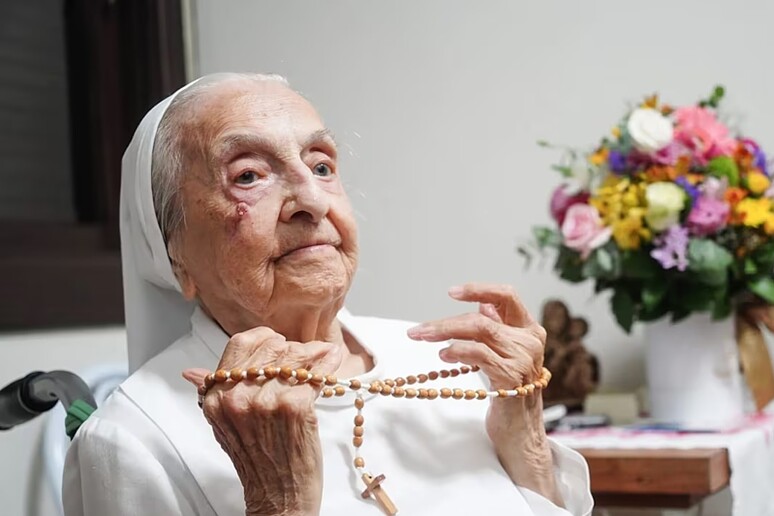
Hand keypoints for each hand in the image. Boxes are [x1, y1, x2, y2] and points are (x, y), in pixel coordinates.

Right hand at [183, 327, 342, 515]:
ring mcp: (265, 401)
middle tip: (304, 355)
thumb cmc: (257, 461)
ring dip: (312, 355)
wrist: (278, 497)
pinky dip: (328, 365)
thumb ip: (213, 393)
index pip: (240, 344)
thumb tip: (191, 372)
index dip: (264, 340)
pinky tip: (331, 362)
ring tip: (321, 358)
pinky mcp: (294, 407)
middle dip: (292, 348)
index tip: (278, 344)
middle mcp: (236, 397)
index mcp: (216, 397)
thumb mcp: (224, 425)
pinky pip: (315, 373)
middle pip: (270, 347)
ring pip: (294, 358)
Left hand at [406, 283, 545, 389]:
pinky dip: (457, 350)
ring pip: (479, 331)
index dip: (479, 289)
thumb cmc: (508, 391)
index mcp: (529, 329)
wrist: (521, 431)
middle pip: (483, 318)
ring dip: (445, 332)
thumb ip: (497, 328)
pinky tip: (444, 355)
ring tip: (423, 338)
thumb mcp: (504, 354)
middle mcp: (530, 341)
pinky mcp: (512, 377)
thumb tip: (481, 304)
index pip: (508, 296)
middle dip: (445, 322)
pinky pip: (479, 354)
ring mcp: (523, 359)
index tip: (451, 292)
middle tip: (418, 330)